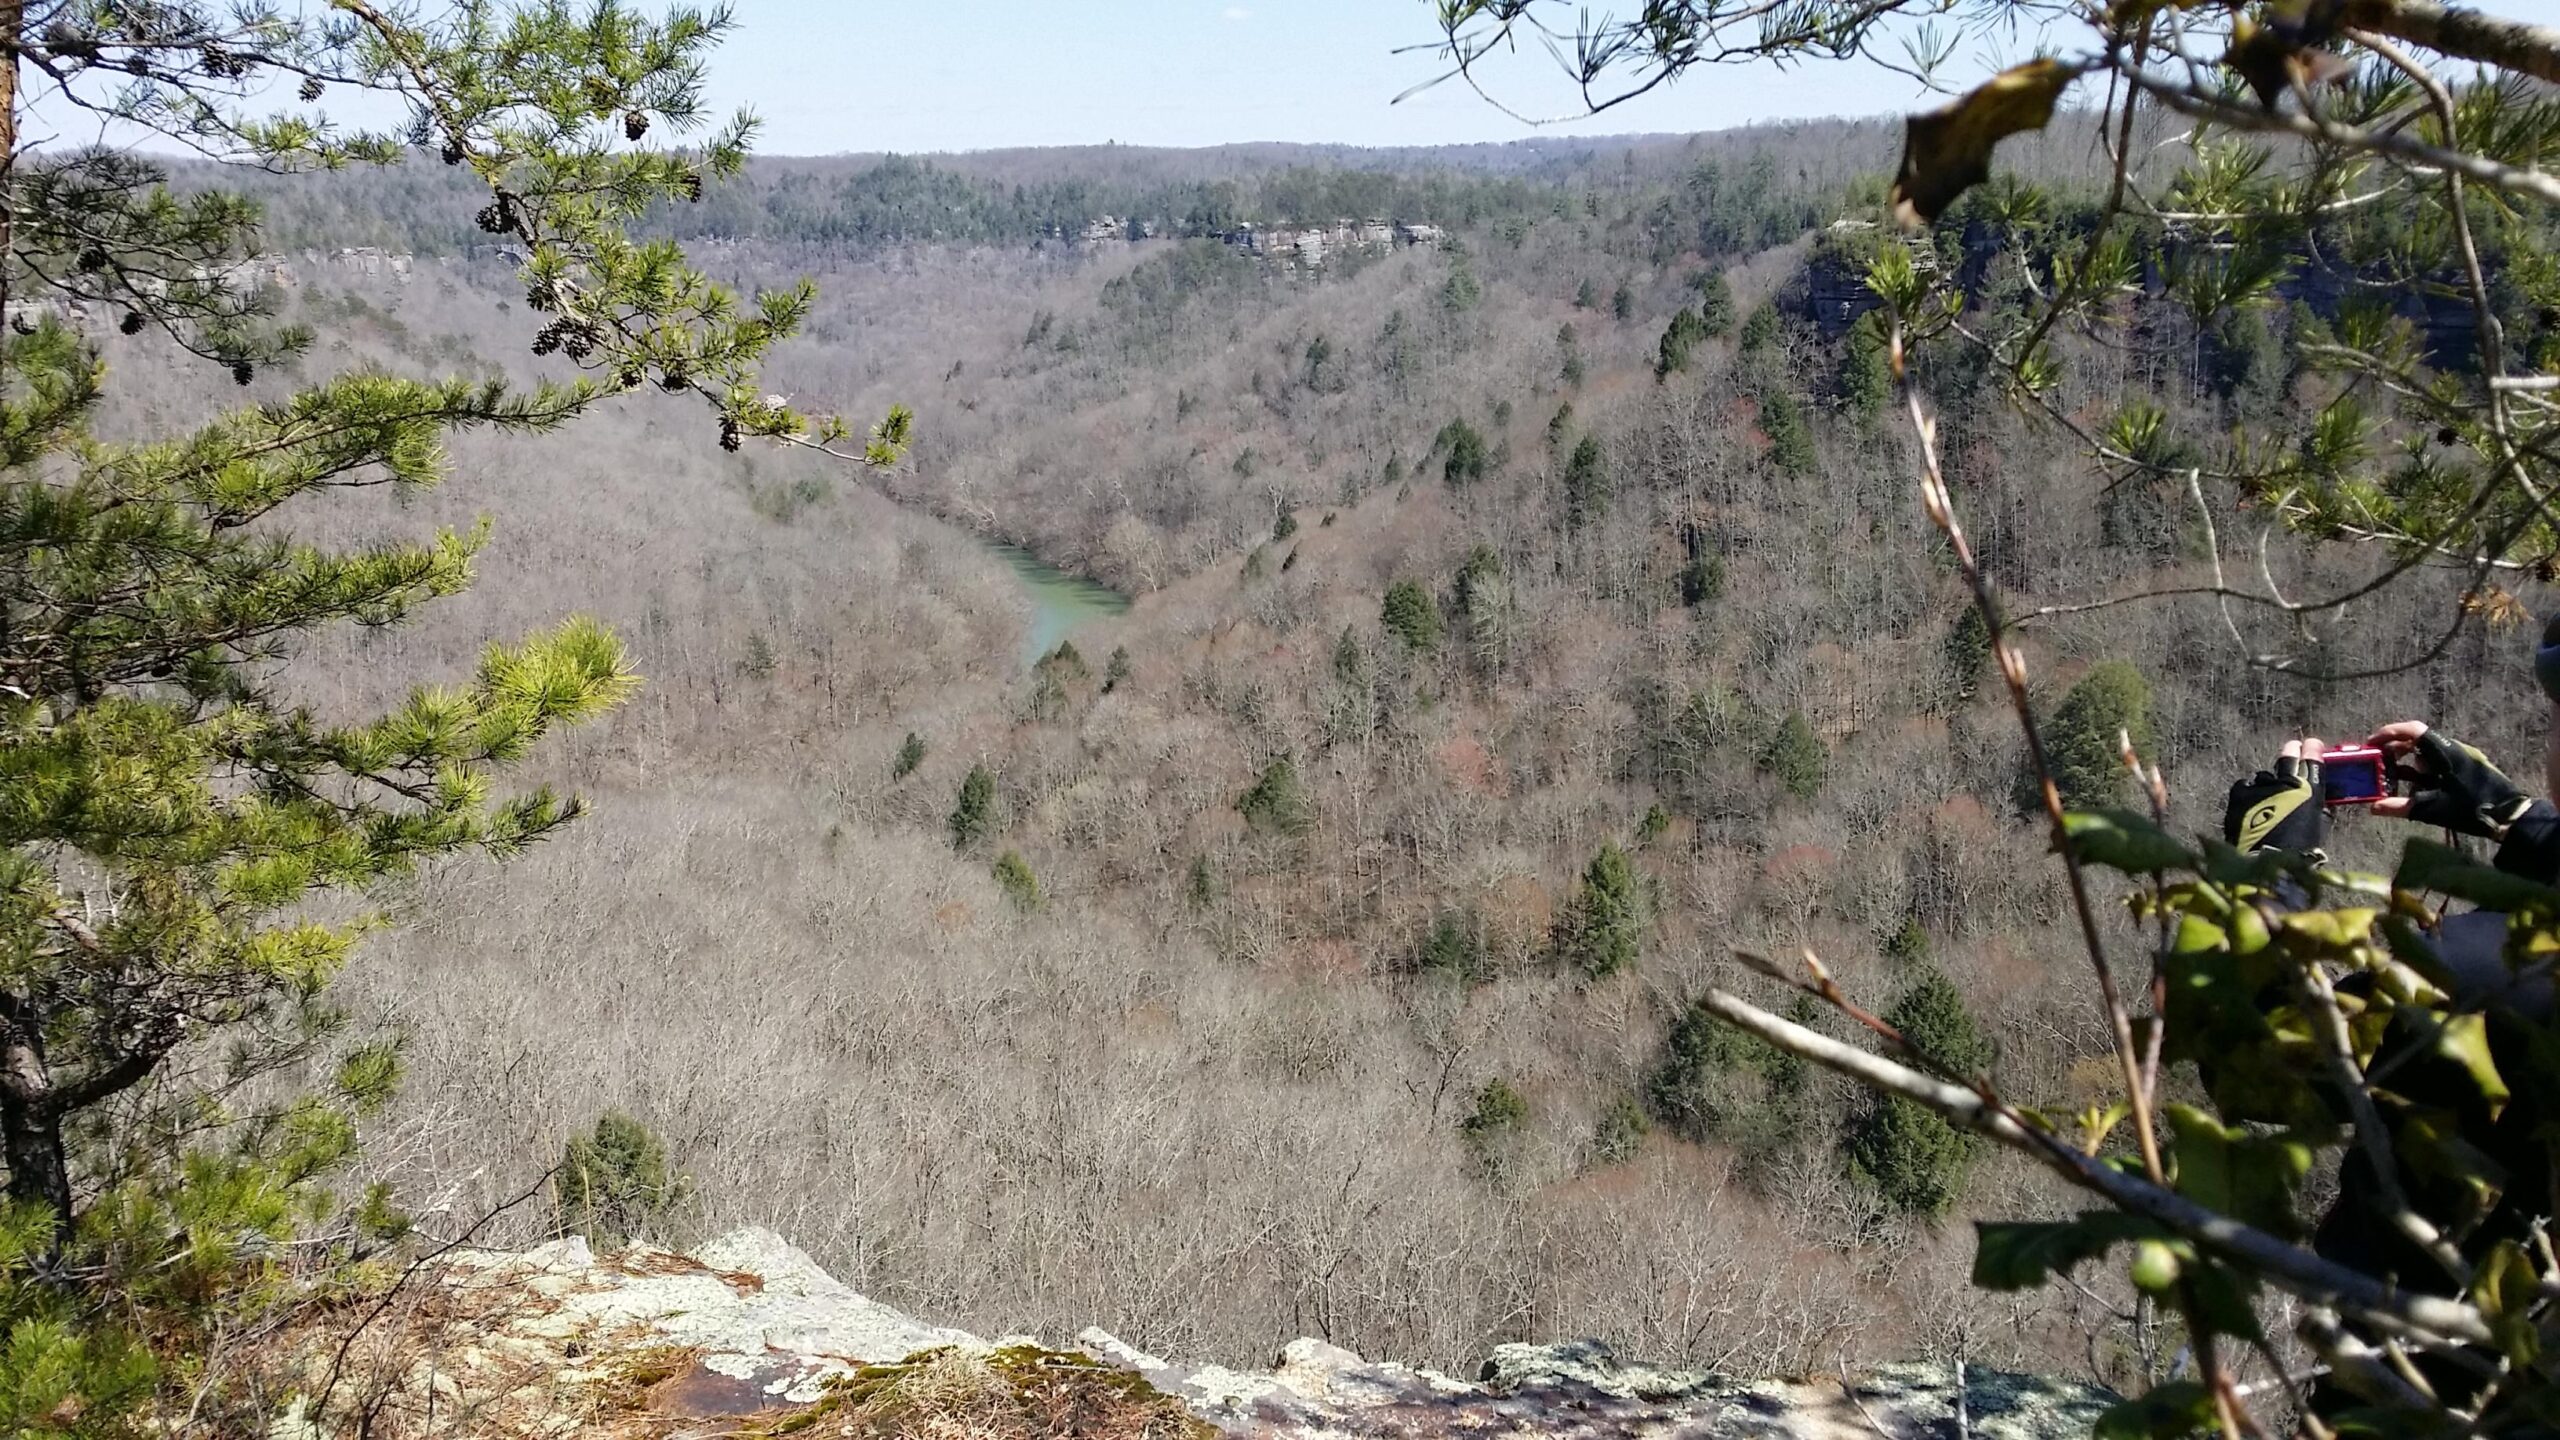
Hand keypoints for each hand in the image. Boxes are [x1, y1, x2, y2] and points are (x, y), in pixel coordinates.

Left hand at [2225, 738, 2329, 858]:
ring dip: (2268, 782)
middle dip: (2292, 752)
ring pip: (2264, 776)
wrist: (2267, 860)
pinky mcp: (2240, 793)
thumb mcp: (2316, 826)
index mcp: (2309, 790)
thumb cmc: (2298, 849)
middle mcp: (2285, 783)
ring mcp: (2260, 786)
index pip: (2312, 761)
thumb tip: (2318, 803)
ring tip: (2267, 794)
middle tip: (2293, 747)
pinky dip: (2248, 792)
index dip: (2312, 750)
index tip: (2311, 743)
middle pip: (2287, 759)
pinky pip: (2244, 785)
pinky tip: (2250, 802)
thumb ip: (2317, 809)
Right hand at [2366, 722, 2531, 837]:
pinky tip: (2411, 784)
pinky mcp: (2464, 768)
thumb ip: (2400, 807)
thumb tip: (2373, 808)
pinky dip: (2419, 769)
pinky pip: (2435, 762)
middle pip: (2417, 740)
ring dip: (2406, 760)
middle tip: (2376, 760)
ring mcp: (2460, 758)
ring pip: (2426, 752)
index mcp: (2444, 752)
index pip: (2413, 730)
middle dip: (2393, 748)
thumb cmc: (2470, 808)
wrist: (2509, 816)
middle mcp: (2452, 749)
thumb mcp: (2432, 809)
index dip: (2389, 732)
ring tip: (2390, 773)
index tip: (2372, 743)